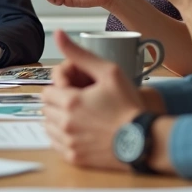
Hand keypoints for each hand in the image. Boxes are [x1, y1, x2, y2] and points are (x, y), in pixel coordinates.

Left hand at [42, 30, 144, 169]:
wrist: (144, 141)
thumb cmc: (129, 105)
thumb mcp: (109, 72)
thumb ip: (80, 53)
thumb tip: (58, 33)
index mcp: (69, 101)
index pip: (47, 92)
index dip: (60, 89)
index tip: (75, 90)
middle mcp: (64, 123)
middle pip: (47, 109)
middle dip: (59, 103)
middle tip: (80, 103)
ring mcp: (69, 142)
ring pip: (49, 127)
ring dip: (59, 120)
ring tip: (81, 117)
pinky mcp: (74, 158)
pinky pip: (56, 144)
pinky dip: (63, 137)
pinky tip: (80, 132)